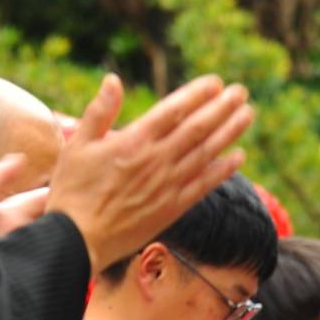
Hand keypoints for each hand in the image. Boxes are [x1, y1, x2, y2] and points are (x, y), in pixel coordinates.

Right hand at [45, 71, 253, 275]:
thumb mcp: (77, 145)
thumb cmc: (72, 191)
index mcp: (133, 141)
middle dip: (221, 108)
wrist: (78, 240)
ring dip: (229, 132)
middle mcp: (156, 160)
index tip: (216, 83)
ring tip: (247, 114)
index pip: (174, 110)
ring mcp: (167, 185)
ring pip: (206, 153)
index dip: (197, 94)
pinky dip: (223, 170)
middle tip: (240, 92)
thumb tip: (113, 80)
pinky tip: (238, 157)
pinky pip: (204, 185)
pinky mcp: (172, 208)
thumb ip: (99, 112)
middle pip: (197, 128)